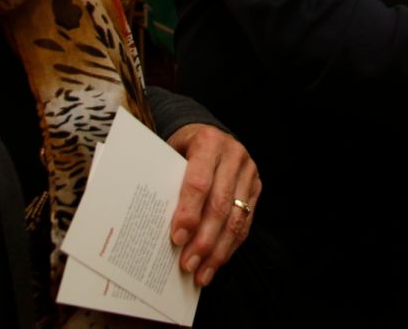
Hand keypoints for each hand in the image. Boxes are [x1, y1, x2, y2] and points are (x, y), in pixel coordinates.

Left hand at [166, 122, 261, 286]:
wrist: (208, 133)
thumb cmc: (182, 149)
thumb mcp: (170, 155)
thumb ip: (166, 182)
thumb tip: (151, 223)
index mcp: (208, 142)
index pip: (199, 182)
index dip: (189, 212)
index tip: (177, 238)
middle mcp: (233, 155)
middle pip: (219, 204)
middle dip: (203, 239)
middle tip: (188, 264)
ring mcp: (248, 171)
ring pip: (236, 217)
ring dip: (218, 250)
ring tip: (201, 272)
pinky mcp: (256, 187)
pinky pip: (246, 222)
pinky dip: (230, 246)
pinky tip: (216, 262)